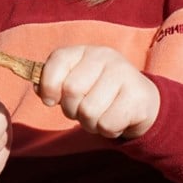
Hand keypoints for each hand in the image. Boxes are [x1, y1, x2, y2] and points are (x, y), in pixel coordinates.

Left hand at [38, 46, 159, 138]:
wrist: (142, 102)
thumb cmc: (101, 93)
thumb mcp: (77, 83)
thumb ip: (54, 83)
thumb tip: (39, 89)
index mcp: (86, 51)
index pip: (57, 60)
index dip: (48, 85)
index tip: (51, 100)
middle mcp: (105, 57)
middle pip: (71, 90)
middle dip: (72, 110)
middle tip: (84, 110)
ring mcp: (124, 75)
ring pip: (88, 111)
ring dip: (90, 123)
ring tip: (101, 116)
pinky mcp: (137, 97)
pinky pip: (106, 124)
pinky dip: (107, 130)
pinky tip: (116, 120)